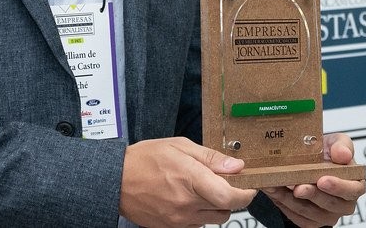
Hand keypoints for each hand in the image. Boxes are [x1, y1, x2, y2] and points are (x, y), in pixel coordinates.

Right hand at [119, 137, 256, 227]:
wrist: (116, 180)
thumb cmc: (144, 159)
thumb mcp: (179, 147)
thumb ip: (210, 157)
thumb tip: (236, 165)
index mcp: (190, 179)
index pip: (231, 197)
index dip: (246, 193)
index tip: (249, 185)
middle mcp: (187, 203)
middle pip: (226, 210)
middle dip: (230, 197)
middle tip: (220, 182)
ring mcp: (179, 219)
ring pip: (214, 218)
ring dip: (215, 206)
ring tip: (200, 189)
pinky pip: (197, 224)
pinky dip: (200, 213)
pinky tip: (188, 198)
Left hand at [261, 132, 365, 227]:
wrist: (308, 161)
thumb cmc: (327, 153)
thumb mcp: (337, 142)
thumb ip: (342, 146)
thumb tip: (343, 154)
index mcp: (354, 184)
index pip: (352, 190)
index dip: (338, 187)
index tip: (322, 180)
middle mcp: (343, 203)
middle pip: (329, 204)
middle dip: (311, 193)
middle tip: (296, 184)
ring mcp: (327, 215)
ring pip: (309, 212)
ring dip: (291, 198)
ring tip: (278, 184)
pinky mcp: (310, 221)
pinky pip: (296, 216)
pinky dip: (282, 203)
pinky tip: (273, 189)